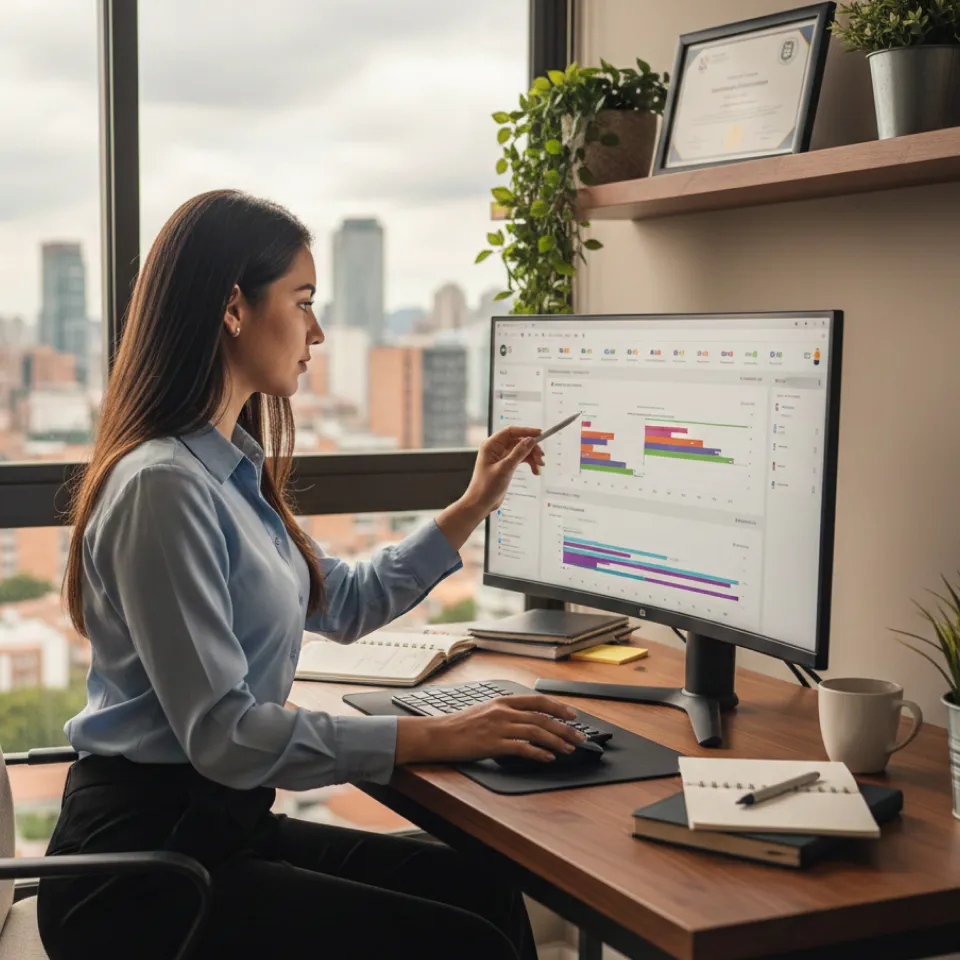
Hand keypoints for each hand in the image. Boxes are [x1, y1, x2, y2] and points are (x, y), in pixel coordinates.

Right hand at [395, 694, 585, 764]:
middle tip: (579, 736)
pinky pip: (522, 747)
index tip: (572, 714)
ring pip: (536, 731)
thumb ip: (504, 713)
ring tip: (569, 749)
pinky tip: (548, 758)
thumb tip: (524, 721)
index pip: (536, 701)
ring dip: (556, 741)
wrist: (438, 734)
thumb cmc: (458, 725)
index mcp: (502, 701)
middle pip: (542, 717)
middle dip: (564, 727)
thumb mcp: (483, 711)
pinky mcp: (493, 743)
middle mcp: (503, 711)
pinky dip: (538, 752)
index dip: (557, 707)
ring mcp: (499, 727)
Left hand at [435, 425, 544, 551]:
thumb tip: (530, 440)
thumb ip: (519, 453)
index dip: (526, 431)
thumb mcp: (505, 468)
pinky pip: (520, 459)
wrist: (480, 504)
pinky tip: (535, 471)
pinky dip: (529, 463)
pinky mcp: (506, 466)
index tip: (540, 434)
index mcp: (491, 445)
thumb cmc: (486, 487)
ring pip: (521, 450)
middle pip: (518, 441)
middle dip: (532, 448)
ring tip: (539, 466)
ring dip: (532, 457)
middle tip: (541, 457)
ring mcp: (501, 457)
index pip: (511, 431)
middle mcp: (496, 449)